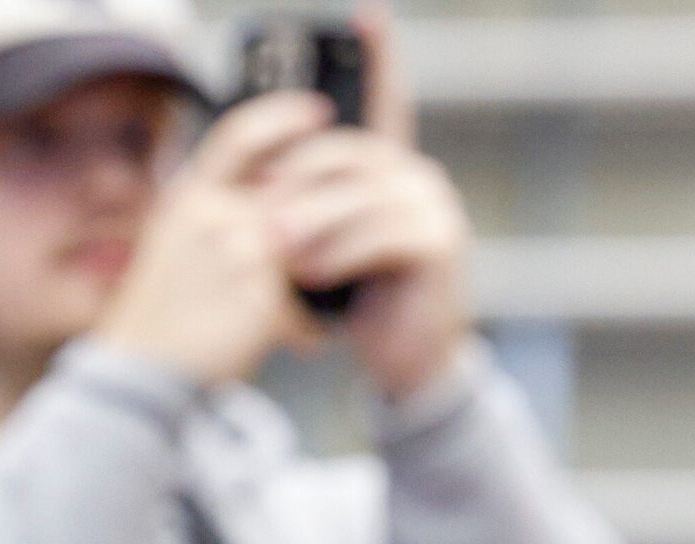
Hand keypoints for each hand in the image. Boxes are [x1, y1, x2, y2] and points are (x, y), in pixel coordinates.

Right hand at [90, 89, 331, 389]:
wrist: (141, 373)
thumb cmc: (156, 318)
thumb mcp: (172, 246)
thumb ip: (213, 215)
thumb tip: (258, 197)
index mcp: (189, 198)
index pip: (242, 134)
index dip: (284, 114)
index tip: (319, 111)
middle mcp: (214, 215)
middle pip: (294, 183)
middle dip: (331, 192)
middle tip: (358, 199)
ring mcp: (239, 253)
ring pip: (308, 239)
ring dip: (326, 262)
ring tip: (331, 289)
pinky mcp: (262, 296)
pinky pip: (304, 295)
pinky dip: (309, 320)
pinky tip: (308, 338)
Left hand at [261, 7, 473, 400]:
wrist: (402, 358)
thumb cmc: (356, 300)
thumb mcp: (322, 247)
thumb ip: (304, 209)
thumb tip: (258, 182)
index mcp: (385, 170)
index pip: (384, 102)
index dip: (378, 58)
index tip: (366, 14)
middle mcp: (415, 176)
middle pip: (347, 153)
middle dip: (296, 181)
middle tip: (256, 214)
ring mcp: (433, 206)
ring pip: (359, 195)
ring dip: (309, 222)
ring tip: (276, 252)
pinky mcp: (438, 245)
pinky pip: (379, 234)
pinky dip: (338, 253)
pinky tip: (310, 275)